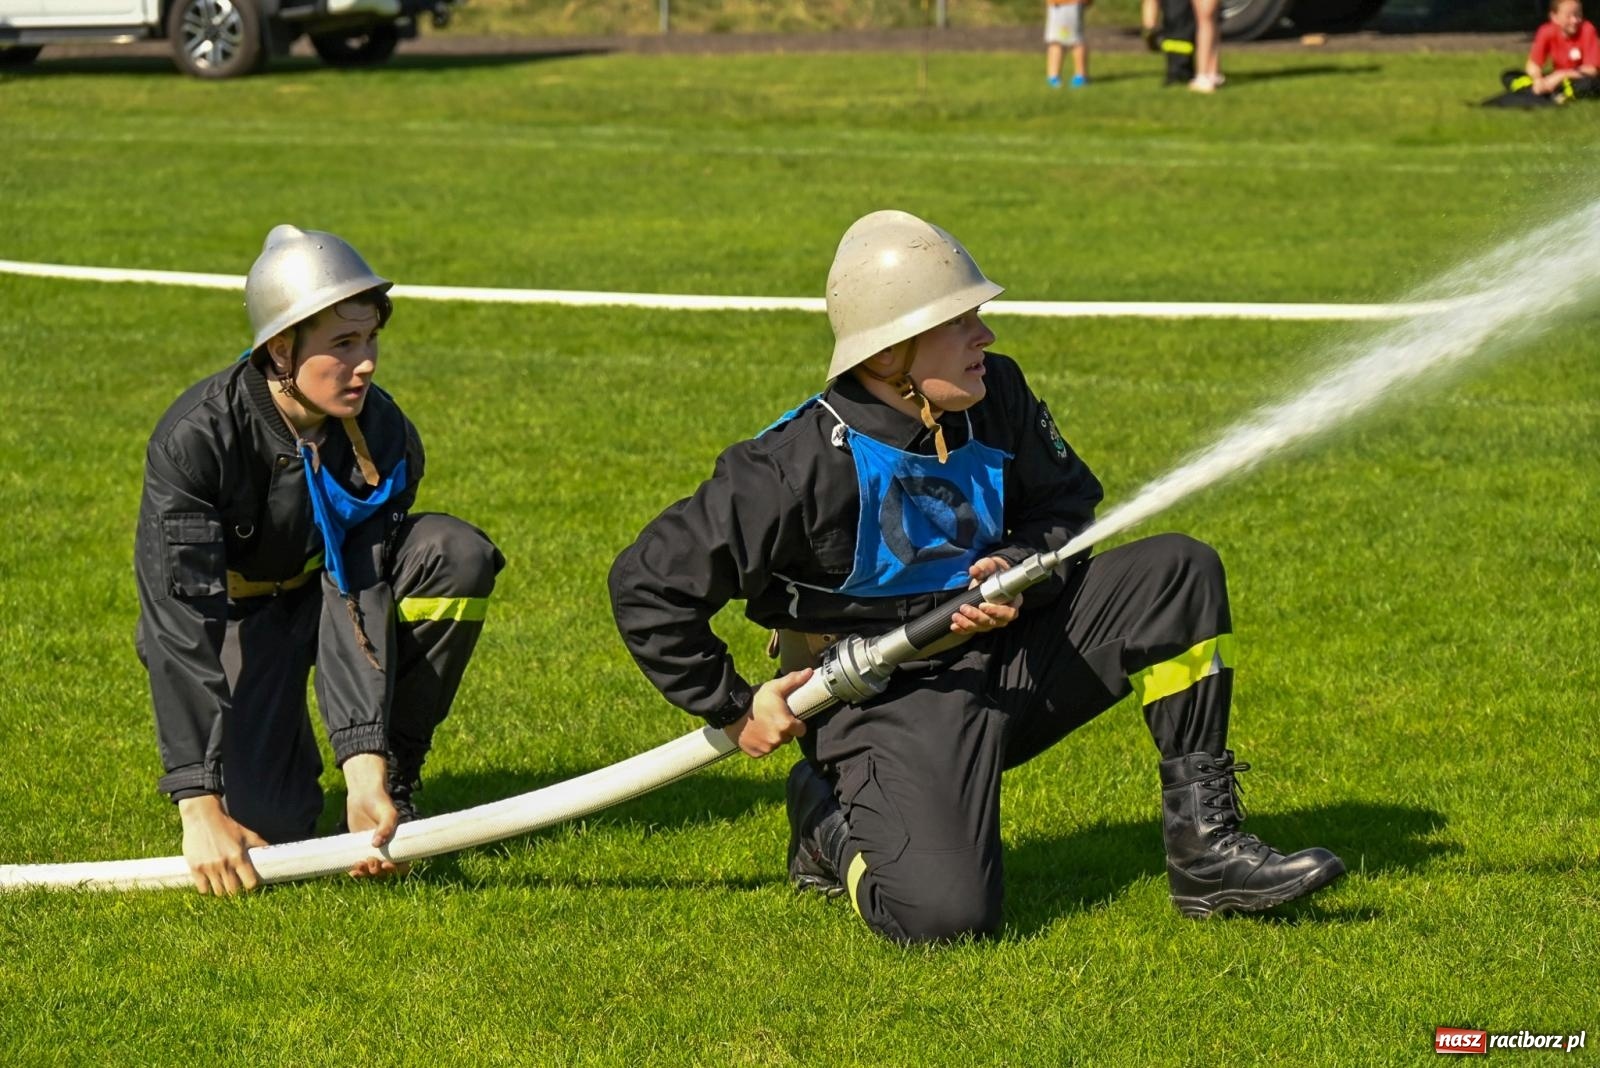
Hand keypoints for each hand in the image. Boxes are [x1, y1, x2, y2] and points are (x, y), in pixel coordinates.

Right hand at [179, 795, 267, 895]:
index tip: (248, 882)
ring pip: (218, 891)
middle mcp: (224, 864)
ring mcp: (209, 867)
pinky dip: (206, 888)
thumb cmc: (226, 826)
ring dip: (221, 889)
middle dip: (235, 888)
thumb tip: (272, 850)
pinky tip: (209, 882)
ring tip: (222, 883)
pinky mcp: (196, 868)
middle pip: (233, 890)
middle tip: (234, 884)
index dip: (250, 884)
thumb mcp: (246, 834)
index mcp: (239, 857)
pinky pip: (203, 889)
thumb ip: (259, 844)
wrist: (203, 817)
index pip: (249, 882)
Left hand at [342, 753, 405, 878]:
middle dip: (377, 869)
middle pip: (384, 869)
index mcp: (397, 842)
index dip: (395, 868)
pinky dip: (356, 870)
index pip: (401, 862)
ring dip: (365, 872)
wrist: (363, 795)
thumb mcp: (387, 813)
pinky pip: (359, 864)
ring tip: (359, 865)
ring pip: (370, 869)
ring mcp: (371, 849)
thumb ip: (385, 827)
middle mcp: (386, 848)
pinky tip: (351, 870)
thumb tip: (376, 844)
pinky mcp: (358, 848)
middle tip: (371, 861)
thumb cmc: (380, 802)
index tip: (387, 864)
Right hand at [724, 668, 812, 758]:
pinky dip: (760, 744)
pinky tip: (755, 732)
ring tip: (762, 724)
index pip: (801, 730)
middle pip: (788, 737)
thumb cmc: (754, 698)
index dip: (796, 724)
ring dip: (772, 737)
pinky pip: (763, 750)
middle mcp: (778, 739)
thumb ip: (794, 681)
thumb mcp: (775, 687)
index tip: (789, 717)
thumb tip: (809, 672)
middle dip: (783, 730)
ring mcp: (766, 748)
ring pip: (775, 744)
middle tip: (773, 718)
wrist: (730, 709)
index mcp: (786, 725)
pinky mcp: (756, 753)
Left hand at [954, 556, 1022, 634]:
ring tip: (955, 616)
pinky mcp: (982, 622)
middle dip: (977, 617)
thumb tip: (974, 570)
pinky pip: (973, 629)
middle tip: (964, 608)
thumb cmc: (993, 570)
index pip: (1009, 612)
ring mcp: (993, 619)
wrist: (988, 574)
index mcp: (1012, 601)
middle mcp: (1004, 613)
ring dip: (968, 624)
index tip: (982, 605)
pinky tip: (954, 626)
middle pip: (994, 622)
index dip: (997, 612)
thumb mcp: (989, 565)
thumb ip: (983, 567)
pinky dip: (963, 629)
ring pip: (983, 627)